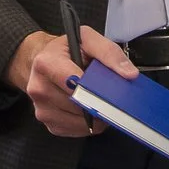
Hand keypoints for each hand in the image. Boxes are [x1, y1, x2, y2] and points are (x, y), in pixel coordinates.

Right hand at [6, 26, 137, 137]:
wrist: (43, 61)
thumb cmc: (66, 50)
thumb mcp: (87, 38)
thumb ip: (108, 52)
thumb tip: (128, 74)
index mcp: (46, 64)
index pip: (76, 84)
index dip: (97, 89)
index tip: (112, 91)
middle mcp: (40, 89)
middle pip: (80, 105)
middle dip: (99, 102)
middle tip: (108, 93)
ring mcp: (43, 110)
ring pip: (81, 121)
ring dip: (95, 115)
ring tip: (97, 99)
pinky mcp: (50, 125)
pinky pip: (77, 130)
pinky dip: (88, 123)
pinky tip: (89, 108)